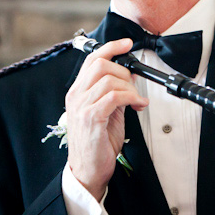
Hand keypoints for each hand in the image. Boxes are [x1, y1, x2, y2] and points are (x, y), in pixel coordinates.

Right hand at [64, 38, 148, 200]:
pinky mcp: (91, 118)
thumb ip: (116, 92)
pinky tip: (138, 105)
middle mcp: (76, 96)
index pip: (92, 59)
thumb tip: (130, 76)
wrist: (87, 171)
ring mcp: (81, 106)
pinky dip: (132, 97)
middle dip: (124, 71)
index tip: (126, 43)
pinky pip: (114, 96)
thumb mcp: (108, 112)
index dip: (111, 47)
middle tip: (133, 87)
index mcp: (78, 92)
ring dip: (130, 88)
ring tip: (137, 101)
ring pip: (109, 79)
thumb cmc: (97, 144)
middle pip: (100, 64)